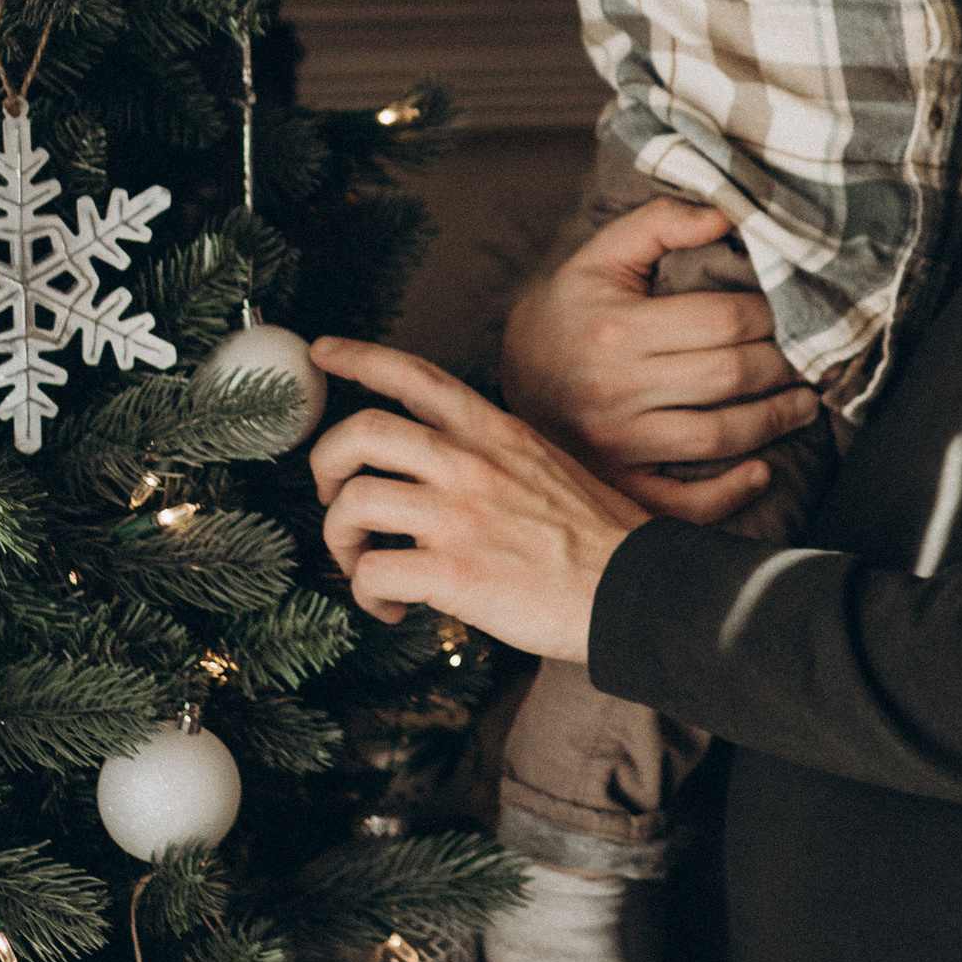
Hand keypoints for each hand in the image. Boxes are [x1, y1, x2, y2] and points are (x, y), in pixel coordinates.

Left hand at [306, 337, 650, 658]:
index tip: (323, 354)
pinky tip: (392, 607)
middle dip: (324, 463)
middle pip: (359, 432)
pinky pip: (371, 573)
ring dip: (340, 540)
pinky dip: (366, 593)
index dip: (359, 357)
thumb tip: (445, 478)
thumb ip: (493, 458)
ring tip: (361, 565)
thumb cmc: (600, 540)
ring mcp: (458, 516)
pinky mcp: (452, 572)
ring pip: (352, 502)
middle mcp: (469, 463)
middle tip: (332, 494)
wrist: (638, 590)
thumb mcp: (547, 467)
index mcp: (494, 433)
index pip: (414, 374)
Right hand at [498, 198, 821, 526]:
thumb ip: (662, 222)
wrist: (511, 374)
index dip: (773, 315)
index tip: (794, 311)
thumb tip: (727, 214)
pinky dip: (730, 494)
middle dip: (785, 365)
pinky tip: (761, 471)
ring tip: (804, 404)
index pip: (722, 319)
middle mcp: (617, 389)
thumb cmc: (570, 309)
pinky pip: (683, 504)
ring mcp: (617, 444)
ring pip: (719, 437)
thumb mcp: (603, 255)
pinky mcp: (618, 484)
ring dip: (775, 421)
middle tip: (813, 358)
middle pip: (730, 376)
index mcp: (618, 329)